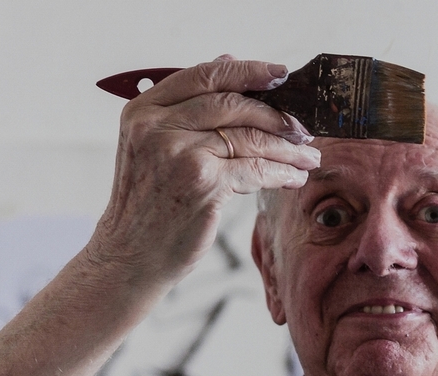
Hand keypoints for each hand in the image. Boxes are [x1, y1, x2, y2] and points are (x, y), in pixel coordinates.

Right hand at [88, 55, 320, 288]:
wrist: (130, 256)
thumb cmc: (146, 206)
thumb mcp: (151, 146)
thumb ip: (185, 107)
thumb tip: (227, 58)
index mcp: (143, 111)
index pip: (204, 75)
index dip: (248, 70)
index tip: (280, 74)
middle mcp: (158, 127)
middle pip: (232, 103)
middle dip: (276, 115)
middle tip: (303, 128)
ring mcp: (180, 155)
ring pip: (249, 137)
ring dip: (286, 148)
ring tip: (308, 156)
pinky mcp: (203, 184)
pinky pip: (255, 170)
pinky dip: (280, 174)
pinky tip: (293, 178)